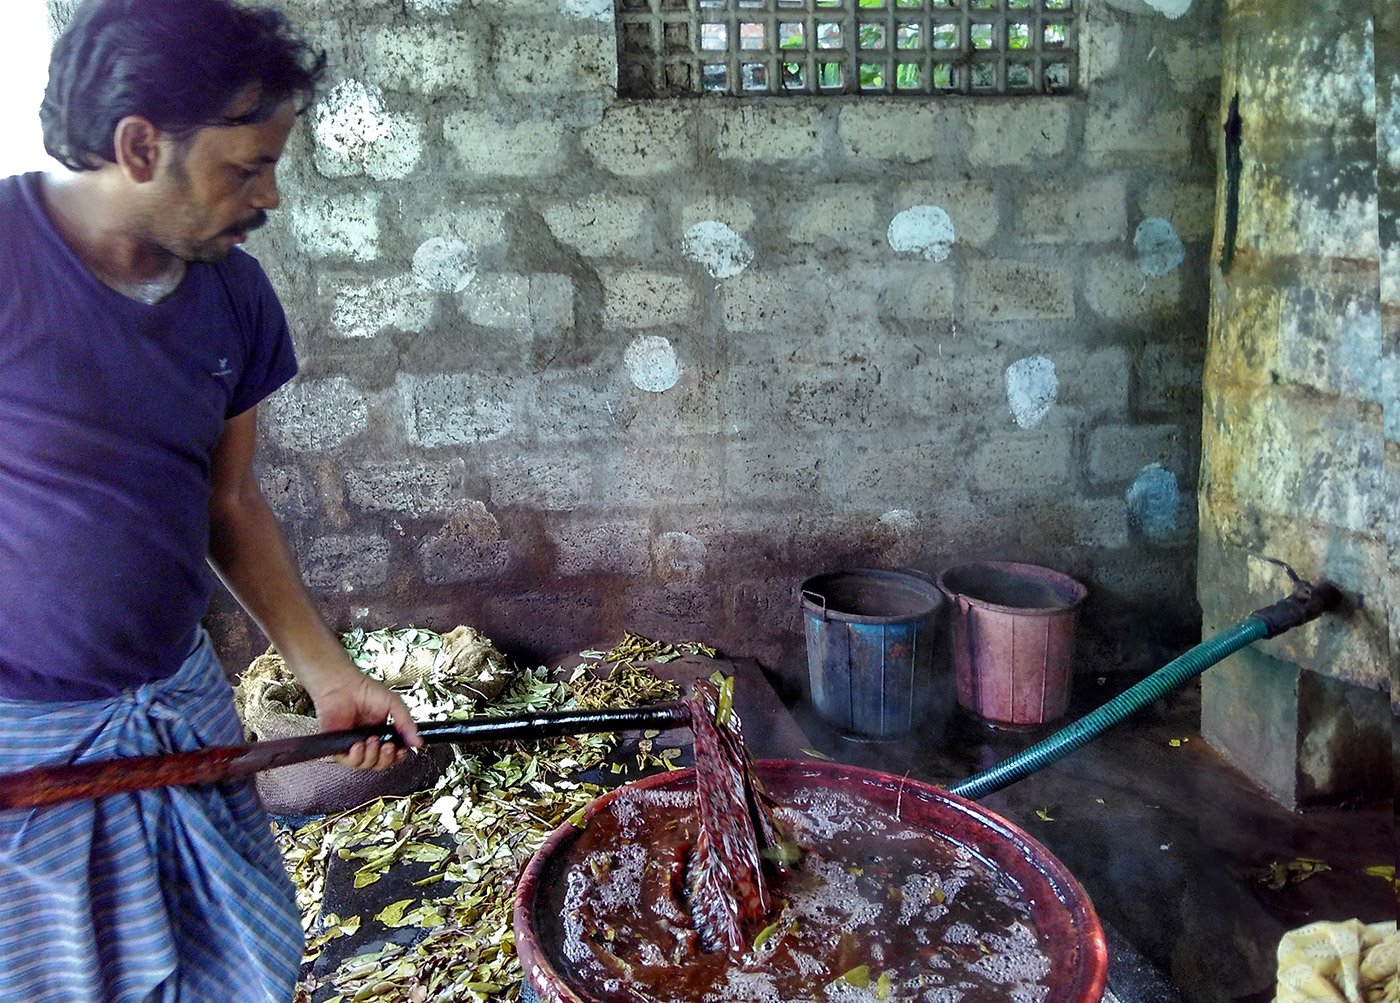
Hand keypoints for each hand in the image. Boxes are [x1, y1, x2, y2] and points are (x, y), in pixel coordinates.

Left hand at [304, 661, 424, 770]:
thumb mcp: (394, 704)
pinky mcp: (338, 747)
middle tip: (387, 746)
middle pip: (380, 763)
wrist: (344, 686)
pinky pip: (348, 762)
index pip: (393, 754)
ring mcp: (353, 745)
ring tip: (372, 740)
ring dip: (371, 756)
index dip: (397, 756)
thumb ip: (406, 724)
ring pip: (365, 765)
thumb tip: (418, 742)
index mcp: (383, 733)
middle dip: (386, 758)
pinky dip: (355, 757)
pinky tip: (358, 745)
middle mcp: (369, 742)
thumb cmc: (365, 691)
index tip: (401, 751)